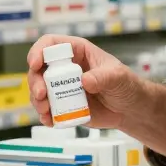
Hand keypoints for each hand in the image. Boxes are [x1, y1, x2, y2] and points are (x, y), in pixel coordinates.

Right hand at [27, 35, 145, 129]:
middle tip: (41, 95)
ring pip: (39, 90)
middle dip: (35, 82)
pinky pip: (47, 109)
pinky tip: (50, 121)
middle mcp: (66, 68)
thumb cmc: (126, 85)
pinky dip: (45, 115)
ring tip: (45, 111)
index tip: (35, 64)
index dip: (39, 51)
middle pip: (39, 69)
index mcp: (78, 52)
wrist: (130, 109)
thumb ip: (103, 77)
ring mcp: (63, 87)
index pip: (51, 44)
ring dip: (37, 101)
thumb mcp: (118, 77)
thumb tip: (85, 80)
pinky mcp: (64, 105)